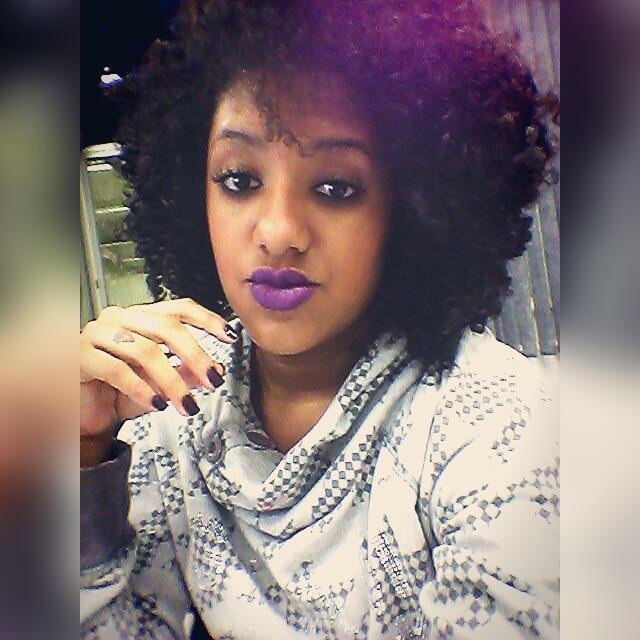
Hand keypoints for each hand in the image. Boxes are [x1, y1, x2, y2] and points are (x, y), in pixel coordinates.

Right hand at [80, 298, 236, 465]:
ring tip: (188, 404)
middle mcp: (119, 318)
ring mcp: (96, 333)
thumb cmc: (117, 393)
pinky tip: (158, 404)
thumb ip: (183, 374)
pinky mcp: (78, 355)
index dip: (207, 320)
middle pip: (166, 327)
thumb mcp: (157, 385)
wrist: (74, 412)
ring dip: (172, 380)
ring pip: (145, 350)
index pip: (178, 308)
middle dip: (196, 355)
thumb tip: (213, 371)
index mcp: (140, 317)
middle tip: (215, 380)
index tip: (230, 337)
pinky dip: (141, 388)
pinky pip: (116, 369)